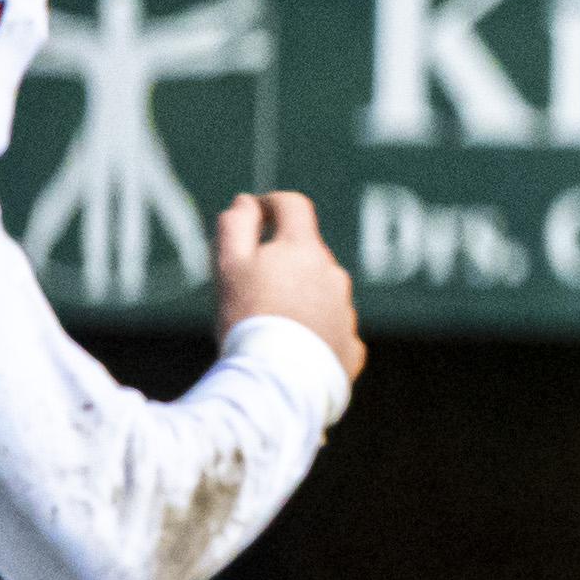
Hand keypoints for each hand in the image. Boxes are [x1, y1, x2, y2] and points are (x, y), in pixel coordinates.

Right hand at [216, 190, 363, 389]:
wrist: (278, 378)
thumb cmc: (247, 317)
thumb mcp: (229, 265)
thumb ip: (235, 226)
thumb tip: (246, 202)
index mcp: (304, 249)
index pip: (293, 207)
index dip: (271, 205)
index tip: (257, 213)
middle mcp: (334, 275)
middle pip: (306, 256)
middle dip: (281, 262)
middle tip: (249, 288)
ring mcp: (346, 311)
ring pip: (320, 294)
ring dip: (298, 299)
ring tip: (267, 326)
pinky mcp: (351, 346)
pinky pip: (329, 331)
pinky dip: (312, 333)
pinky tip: (289, 350)